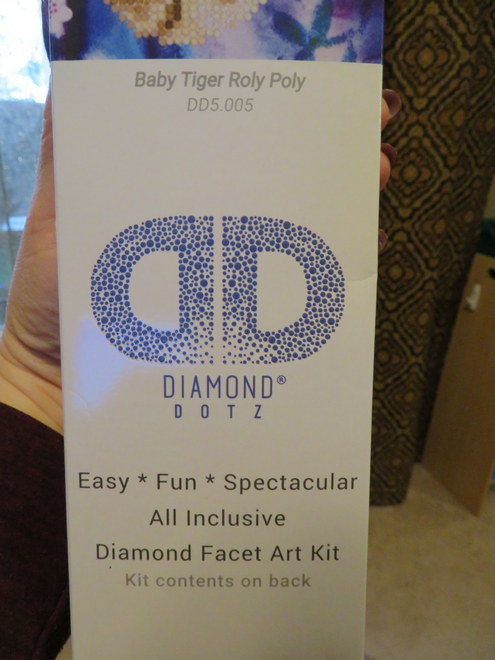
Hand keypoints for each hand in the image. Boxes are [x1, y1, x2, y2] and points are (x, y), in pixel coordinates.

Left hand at [0, 87, 400, 431]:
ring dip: (337, 209)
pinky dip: (327, 276)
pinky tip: (357, 257)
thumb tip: (78, 83)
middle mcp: (204, 233)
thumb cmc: (52, 299)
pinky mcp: (235, 325)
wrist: (59, 385)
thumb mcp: (56, 219)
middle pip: (271, 187)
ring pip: (290, 236)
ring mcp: (223, 281)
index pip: (226, 148)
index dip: (269, 121)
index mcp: (167, 201)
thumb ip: (67, 158)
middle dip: (322, 159)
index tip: (314, 97)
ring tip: (374, 181)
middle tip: (364, 143)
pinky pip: (289, 299)